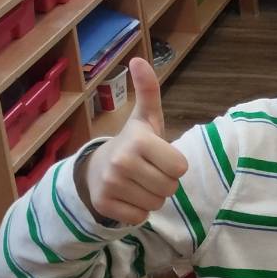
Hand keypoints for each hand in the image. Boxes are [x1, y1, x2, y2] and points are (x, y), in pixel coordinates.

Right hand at [79, 58, 188, 224]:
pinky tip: (127, 196)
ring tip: (138, 183)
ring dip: (152, 197)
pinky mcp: (104, 205)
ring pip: (156, 204)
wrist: (96, 168)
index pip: (180, 168)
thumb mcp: (146, 118)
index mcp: (138, 141)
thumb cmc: (133, 144)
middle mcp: (122, 162)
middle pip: (170, 188)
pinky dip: (138, 211)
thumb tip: (139, 59)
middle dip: (164, 182)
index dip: (174, 165)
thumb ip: (149, 91)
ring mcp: (111, 185)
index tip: (159, 157)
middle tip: (148, 171)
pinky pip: (140, 217)